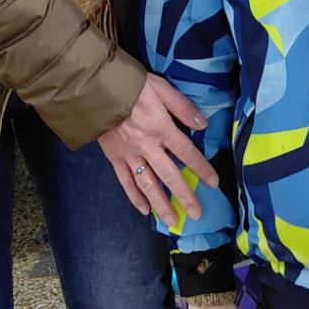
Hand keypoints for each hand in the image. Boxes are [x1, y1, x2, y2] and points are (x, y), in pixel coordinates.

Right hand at [98, 74, 217, 228]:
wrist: (96, 89)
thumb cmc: (132, 86)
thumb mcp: (161, 88)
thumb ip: (182, 107)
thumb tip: (203, 124)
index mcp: (161, 128)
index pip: (186, 152)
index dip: (201, 168)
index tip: (213, 183)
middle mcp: (147, 146)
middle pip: (169, 175)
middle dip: (184, 196)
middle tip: (197, 214)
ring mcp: (129, 154)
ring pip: (147, 184)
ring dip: (161, 204)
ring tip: (172, 221)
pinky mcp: (114, 157)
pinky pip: (125, 181)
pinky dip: (134, 197)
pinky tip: (145, 210)